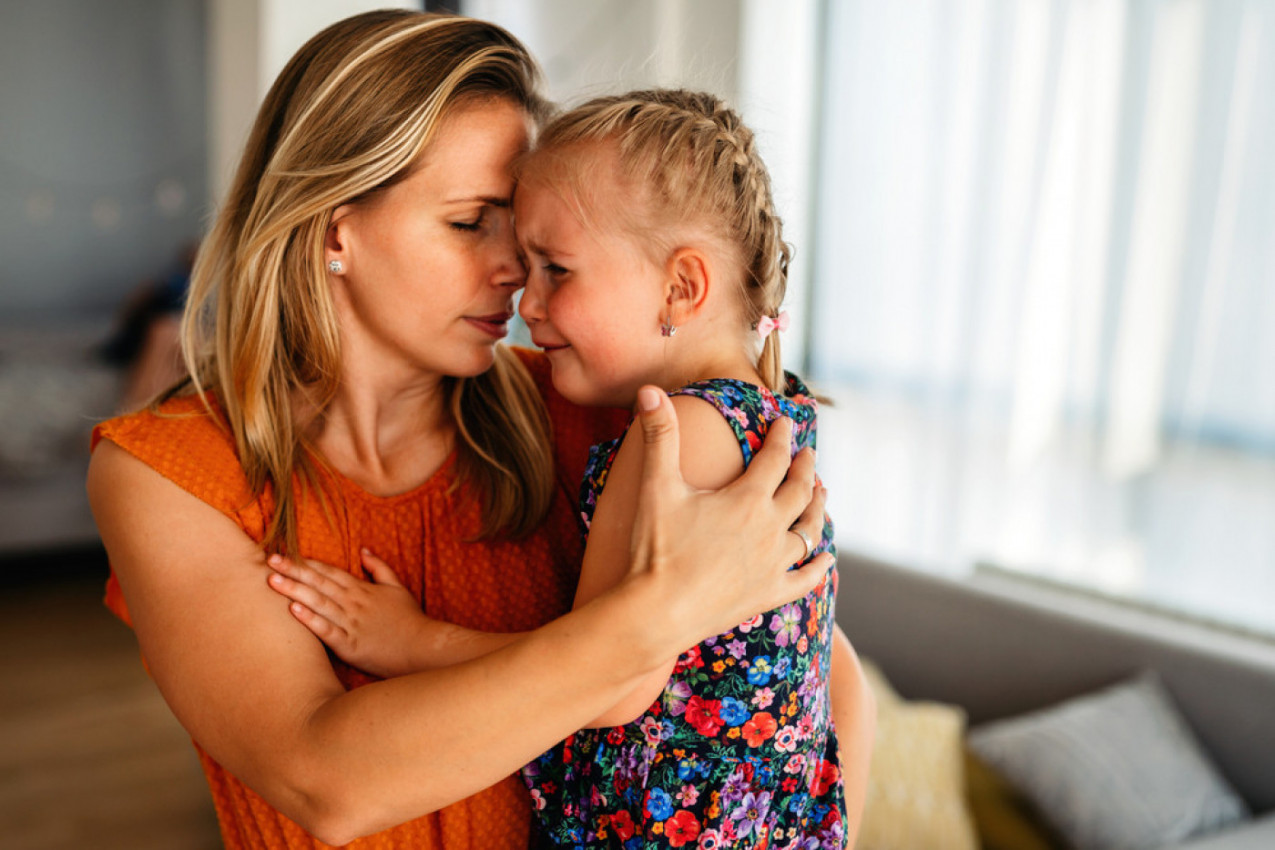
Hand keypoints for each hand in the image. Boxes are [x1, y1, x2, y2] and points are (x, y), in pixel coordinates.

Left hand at [267, 549, 440, 677]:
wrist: (423, 648)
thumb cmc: (410, 620)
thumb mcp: (398, 587)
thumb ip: (379, 568)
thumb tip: (363, 550)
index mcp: (361, 590)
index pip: (328, 572)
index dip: (305, 562)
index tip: (284, 554)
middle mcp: (353, 603)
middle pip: (318, 583)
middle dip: (293, 571)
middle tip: (269, 560)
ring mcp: (350, 624)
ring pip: (318, 603)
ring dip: (294, 591)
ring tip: (272, 581)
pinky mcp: (350, 645)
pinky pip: (327, 630)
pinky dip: (310, 619)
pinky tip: (293, 610)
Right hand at [627, 385, 831, 650]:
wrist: (658, 611)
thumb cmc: (656, 548)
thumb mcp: (656, 487)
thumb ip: (659, 435)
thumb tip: (648, 390)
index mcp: (747, 499)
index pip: (774, 459)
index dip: (781, 437)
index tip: (786, 422)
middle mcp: (769, 529)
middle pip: (799, 492)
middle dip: (806, 469)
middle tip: (809, 454)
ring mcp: (774, 565)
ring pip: (809, 532)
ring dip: (817, 510)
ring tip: (821, 495)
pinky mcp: (770, 595)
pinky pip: (806, 579)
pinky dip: (819, 566)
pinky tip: (827, 558)